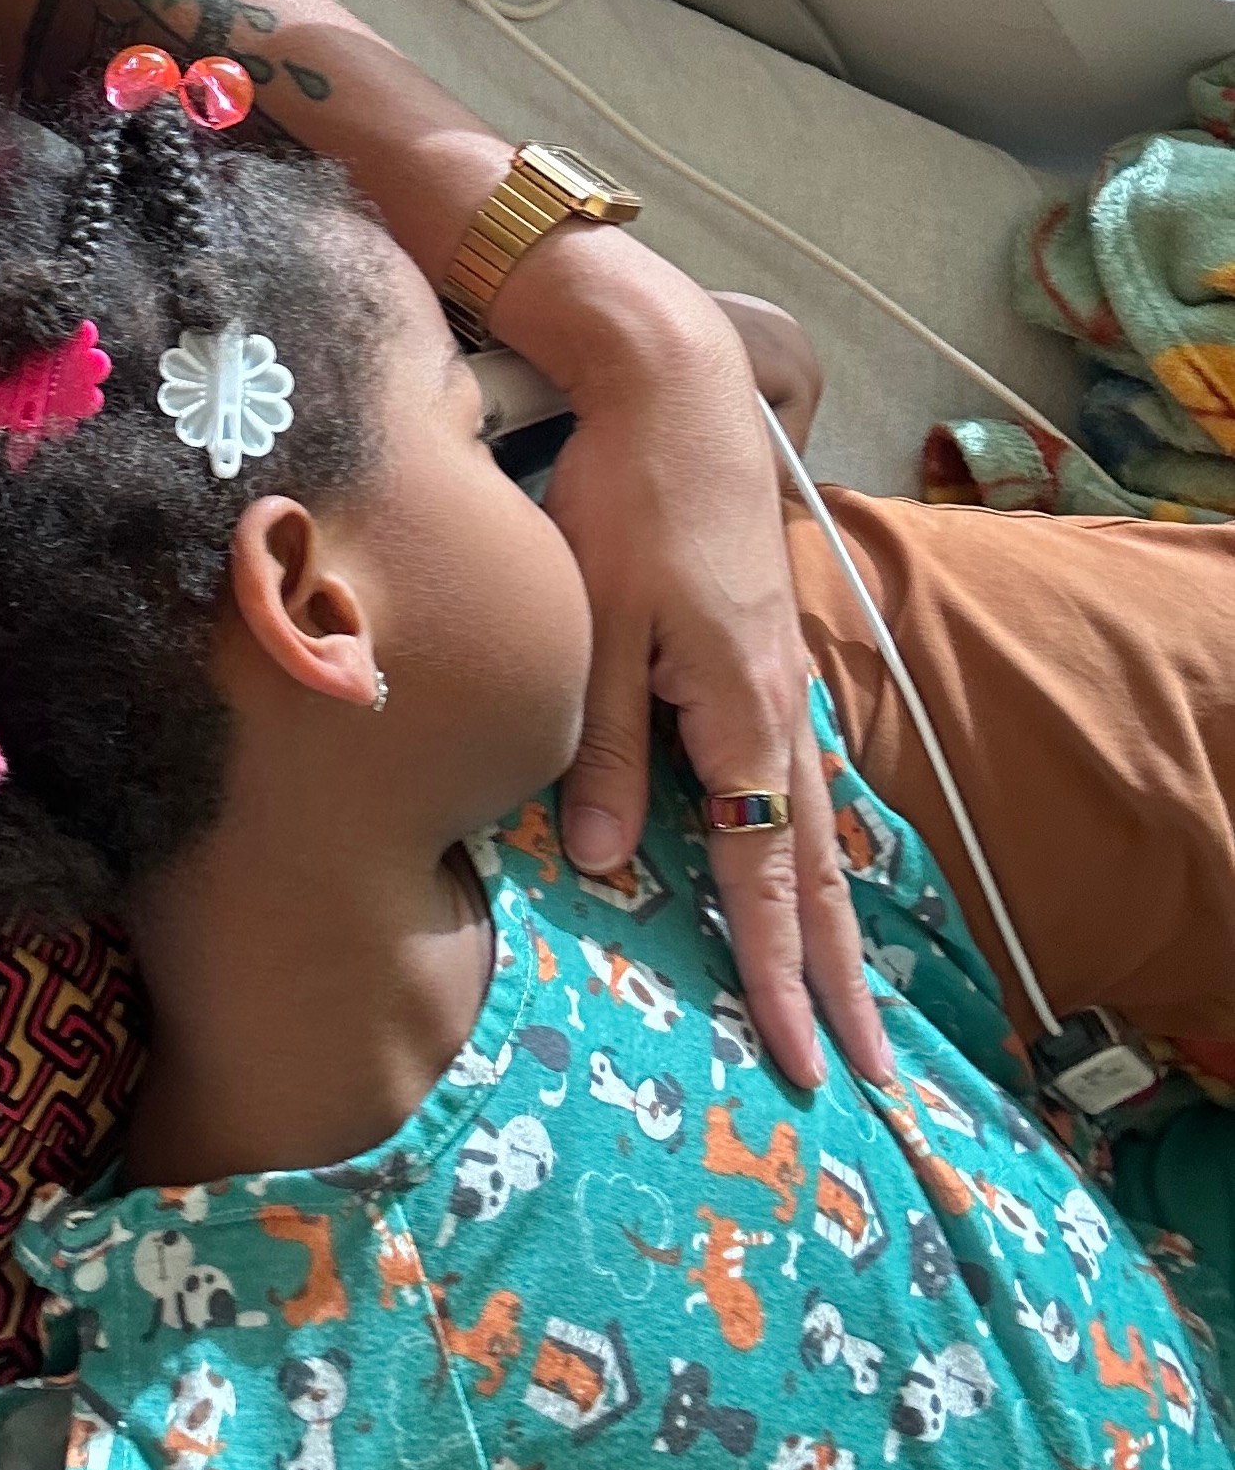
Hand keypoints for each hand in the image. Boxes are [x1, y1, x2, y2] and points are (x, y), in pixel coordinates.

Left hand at [501, 242, 887, 1092]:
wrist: (673, 391)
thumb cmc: (624, 500)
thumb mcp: (598, 627)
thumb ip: (607, 751)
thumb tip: (610, 864)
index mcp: (743, 710)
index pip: (768, 873)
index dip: (779, 973)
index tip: (803, 1061)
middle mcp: (781, 706)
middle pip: (818, 870)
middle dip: (838, 978)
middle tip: (871, 1077)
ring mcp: (781, 680)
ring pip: (816, 827)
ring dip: (832, 922)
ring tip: (855, 1004)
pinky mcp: (762, 653)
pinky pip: (798, 778)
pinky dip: (809, 848)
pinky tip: (805, 871)